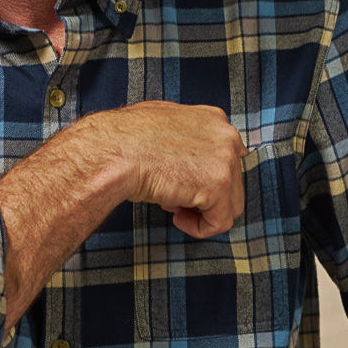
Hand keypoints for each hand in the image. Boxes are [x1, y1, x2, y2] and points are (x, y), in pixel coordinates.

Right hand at [96, 102, 247, 237]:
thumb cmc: (126, 140)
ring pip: (230, 204)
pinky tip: (177, 218)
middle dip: (205, 196)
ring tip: (174, 207)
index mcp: (214, 119)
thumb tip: (186, 163)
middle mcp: (227, 137)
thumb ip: (184, 139)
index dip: (204, 177)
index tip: (183, 184)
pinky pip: (220, 223)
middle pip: (233, 182)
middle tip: (175, 198)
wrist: (115, 151)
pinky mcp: (219, 187)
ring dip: (203, 212)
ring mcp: (226, 162)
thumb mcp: (162, 125)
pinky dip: (199, 228)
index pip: (227, 158)